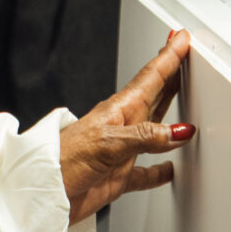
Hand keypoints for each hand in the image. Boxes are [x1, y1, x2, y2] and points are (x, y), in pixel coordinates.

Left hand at [58, 29, 193, 220]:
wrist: (43, 192)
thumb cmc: (63, 161)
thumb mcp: (107, 142)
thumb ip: (145, 136)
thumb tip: (178, 131)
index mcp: (118, 111)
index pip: (150, 78)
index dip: (168, 57)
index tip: (181, 38)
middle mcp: (122, 128)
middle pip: (154, 96)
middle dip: (171, 76)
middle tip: (186, 58)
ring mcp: (120, 152)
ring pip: (155, 132)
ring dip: (171, 120)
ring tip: (187, 106)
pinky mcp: (117, 177)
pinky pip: (145, 173)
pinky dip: (160, 171)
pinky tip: (170, 170)